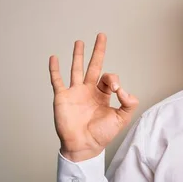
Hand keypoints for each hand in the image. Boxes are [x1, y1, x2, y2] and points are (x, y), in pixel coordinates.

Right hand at [49, 33, 138, 161]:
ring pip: (76, 69)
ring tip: (79, 42)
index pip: (110, 78)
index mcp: (104, 94)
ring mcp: (75, 92)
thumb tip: (125, 90)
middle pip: (94, 66)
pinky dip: (54, 69)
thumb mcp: (122, 118)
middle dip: (98, 51)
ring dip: (78, 55)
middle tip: (101, 36)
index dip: (115, 80)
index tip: (117, 90)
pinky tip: (54, 57)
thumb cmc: (102, 134)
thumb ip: (128, 103)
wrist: (85, 146)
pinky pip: (57, 80)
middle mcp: (90, 90)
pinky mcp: (62, 97)